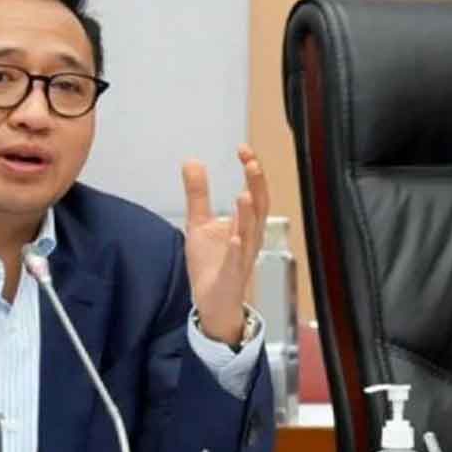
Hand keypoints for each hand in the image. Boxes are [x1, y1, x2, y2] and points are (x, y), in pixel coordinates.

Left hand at [181, 145, 268, 344]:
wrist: (212, 302)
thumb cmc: (212, 264)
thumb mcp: (199, 223)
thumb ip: (197, 194)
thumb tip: (192, 161)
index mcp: (244, 224)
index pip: (254, 191)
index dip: (252, 171)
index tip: (243, 149)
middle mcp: (249, 238)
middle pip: (259, 208)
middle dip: (257, 185)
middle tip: (251, 163)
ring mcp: (242, 257)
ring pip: (250, 234)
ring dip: (248, 215)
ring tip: (244, 194)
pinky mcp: (232, 276)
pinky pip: (237, 262)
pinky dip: (237, 249)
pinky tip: (234, 237)